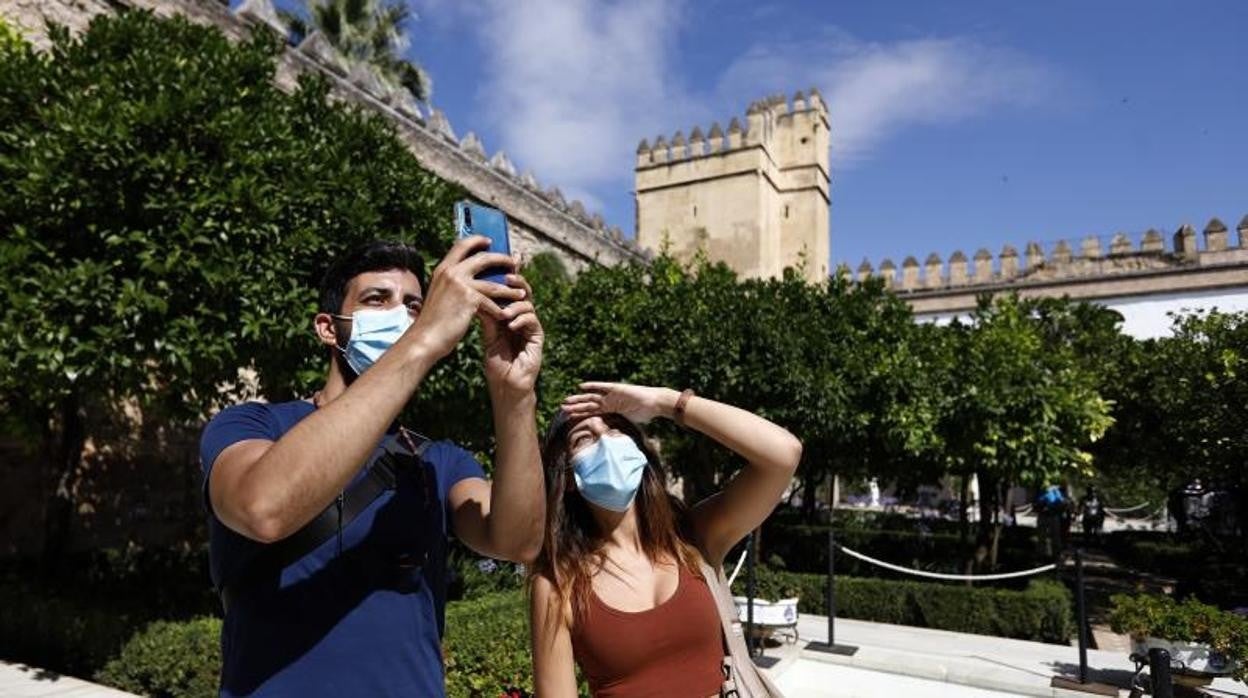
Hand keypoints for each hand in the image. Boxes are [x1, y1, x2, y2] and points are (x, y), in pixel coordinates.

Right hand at [409, 236, 523, 360]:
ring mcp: (460, 284)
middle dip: (503, 259)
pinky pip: (491, 302)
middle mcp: (451, 272)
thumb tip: (472, 278)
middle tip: (515, 263)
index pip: (462, 245)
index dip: (477, 240)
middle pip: (483, 258)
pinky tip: (506, 316)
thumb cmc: (433, 321)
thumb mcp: (440, 294)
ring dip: (510, 289)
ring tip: (522, 293)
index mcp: (443, 269)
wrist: (425, 338)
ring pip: (494, 283)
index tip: (489, 241)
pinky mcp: (469, 299)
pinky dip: (500, 310)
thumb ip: (453, 283)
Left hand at [481, 273, 543, 398]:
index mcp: (508, 315)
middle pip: (523, 292)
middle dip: (517, 281)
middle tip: (507, 276)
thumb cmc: (496, 362)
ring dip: (515, 306)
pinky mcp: (538, 336)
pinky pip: (532, 320)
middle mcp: (521, 317)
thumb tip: (478, 292)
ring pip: (527, 304)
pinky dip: (521, 319)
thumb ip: (488, 315)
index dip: (508, 276)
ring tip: (503, 313)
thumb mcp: (488, 335)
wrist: (505, 384)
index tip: (503, 263)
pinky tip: (510, 326)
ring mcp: (530, 326)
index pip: (509, 291)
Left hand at [560, 382, 677, 423]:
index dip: (579, 414)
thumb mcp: (628, 425)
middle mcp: (608, 401)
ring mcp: (612, 395)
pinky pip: (602, 387)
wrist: (655, 404)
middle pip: (588, 404)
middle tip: (561, 407)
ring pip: (591, 397)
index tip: (567, 417)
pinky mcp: (617, 388)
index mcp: (610, 410)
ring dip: (579, 398)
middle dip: (575, 406)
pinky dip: (592, 386)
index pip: (591, 412)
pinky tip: (581, 386)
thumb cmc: (644, 414)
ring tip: (567, 400)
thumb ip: (620, 431)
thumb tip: (614, 447)